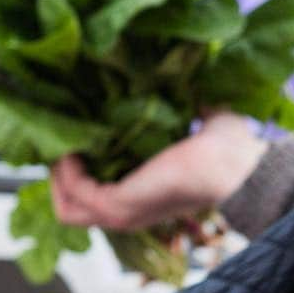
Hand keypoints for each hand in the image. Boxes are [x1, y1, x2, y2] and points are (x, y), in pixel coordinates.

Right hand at [50, 111, 266, 230]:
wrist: (235, 156)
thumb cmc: (219, 144)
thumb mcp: (179, 130)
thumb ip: (165, 112)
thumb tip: (162, 78)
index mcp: (142, 198)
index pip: (91, 198)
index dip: (74, 171)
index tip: (70, 138)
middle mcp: (129, 213)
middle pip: (70, 209)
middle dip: (58, 176)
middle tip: (60, 140)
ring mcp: (122, 214)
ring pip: (66, 208)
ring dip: (58, 174)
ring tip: (62, 142)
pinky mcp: (119, 205)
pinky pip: (75, 193)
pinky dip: (67, 170)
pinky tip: (74, 145)